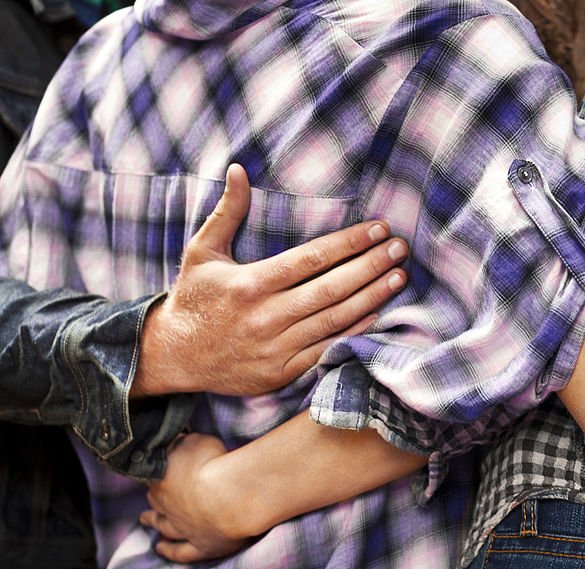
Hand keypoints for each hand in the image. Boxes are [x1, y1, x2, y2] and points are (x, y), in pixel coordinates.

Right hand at [132, 164, 408, 395]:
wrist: (174, 357)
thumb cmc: (193, 298)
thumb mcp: (202, 251)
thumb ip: (227, 212)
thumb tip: (239, 169)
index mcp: (250, 283)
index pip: (312, 258)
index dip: (349, 243)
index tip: (378, 229)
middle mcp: (266, 316)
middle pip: (331, 288)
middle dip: (370, 266)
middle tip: (400, 249)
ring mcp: (276, 347)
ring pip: (334, 319)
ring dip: (371, 297)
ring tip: (398, 276)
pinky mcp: (282, 372)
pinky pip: (326, 350)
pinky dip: (354, 333)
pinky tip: (378, 314)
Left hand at [140, 433, 247, 562]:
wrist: (230, 497)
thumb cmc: (214, 464)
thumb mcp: (196, 441)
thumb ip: (183, 442)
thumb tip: (176, 439)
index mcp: (162, 479)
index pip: (151, 475)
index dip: (152, 472)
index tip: (150, 469)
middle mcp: (167, 506)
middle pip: (155, 501)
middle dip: (151, 499)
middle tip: (146, 497)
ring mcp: (183, 528)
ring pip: (164, 526)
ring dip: (155, 524)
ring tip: (145, 521)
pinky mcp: (202, 546)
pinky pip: (182, 553)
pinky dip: (171, 552)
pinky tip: (162, 550)